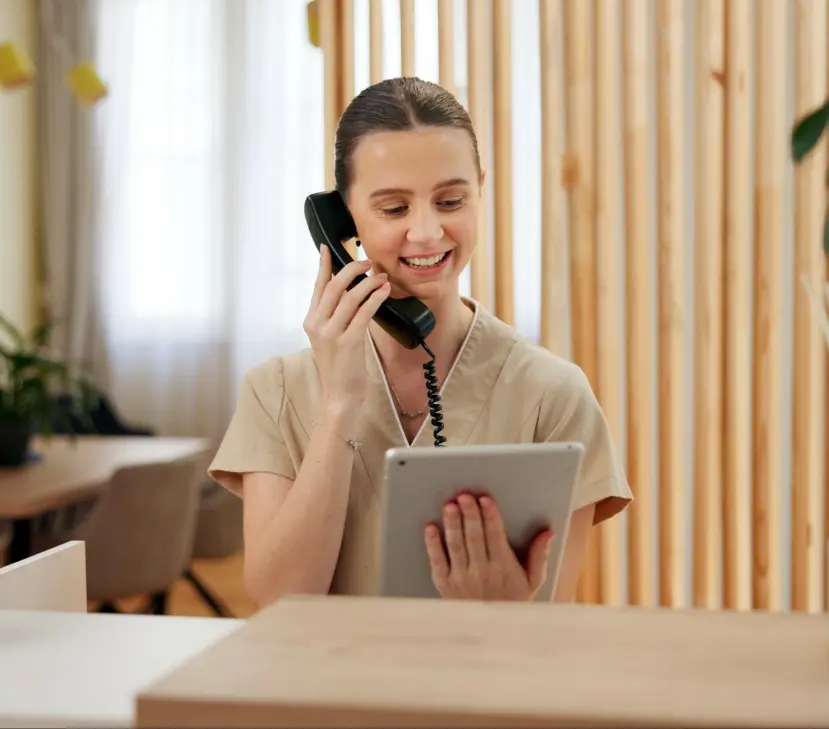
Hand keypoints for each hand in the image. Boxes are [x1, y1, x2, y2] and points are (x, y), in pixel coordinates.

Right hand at [304, 245, 390, 411]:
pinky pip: (364, 313)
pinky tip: (384, 292)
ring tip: (382, 277)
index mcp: (311, 321)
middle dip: (352, 269)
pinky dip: (375, 298)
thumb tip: (350, 292)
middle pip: (334, 286)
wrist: (340, 396)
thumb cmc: (340, 367)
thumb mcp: (331, 338)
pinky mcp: (348, 342)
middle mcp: (317, 325)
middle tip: (368, 262)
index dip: (324, 265)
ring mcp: (331, 334)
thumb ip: (335, 316)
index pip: (318, 286)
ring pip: (350, 297)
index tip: (327, 247)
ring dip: (369, 283)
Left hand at [424, 493, 553, 600]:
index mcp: (503, 567)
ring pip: (455, 545)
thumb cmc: (512, 602)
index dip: (491, 516)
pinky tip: (431, 527)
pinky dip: (432, 544)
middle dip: (469, 514)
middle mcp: (481, 572)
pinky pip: (437, 561)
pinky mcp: (444, 584)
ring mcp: (461, 578)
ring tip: (450, 506)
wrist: (491, 633)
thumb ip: (539, 556)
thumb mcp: (532, 582)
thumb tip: (547, 533)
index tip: (486, 499)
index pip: (496, 536)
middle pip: (474, 537)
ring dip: (452, 524)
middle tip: (464, 496)